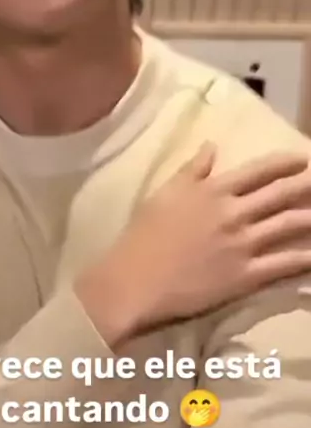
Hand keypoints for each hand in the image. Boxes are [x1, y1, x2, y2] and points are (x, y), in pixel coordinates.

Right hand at [76, 145, 310, 345]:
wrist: (133, 281)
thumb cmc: (143, 237)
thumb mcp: (164, 194)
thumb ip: (191, 170)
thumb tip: (212, 145)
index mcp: (213, 190)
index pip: (259, 171)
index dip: (285, 163)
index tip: (302, 159)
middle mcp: (234, 212)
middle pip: (282, 194)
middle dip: (308, 185)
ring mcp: (243, 244)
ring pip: (290, 225)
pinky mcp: (246, 276)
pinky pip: (285, 264)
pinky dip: (306, 257)